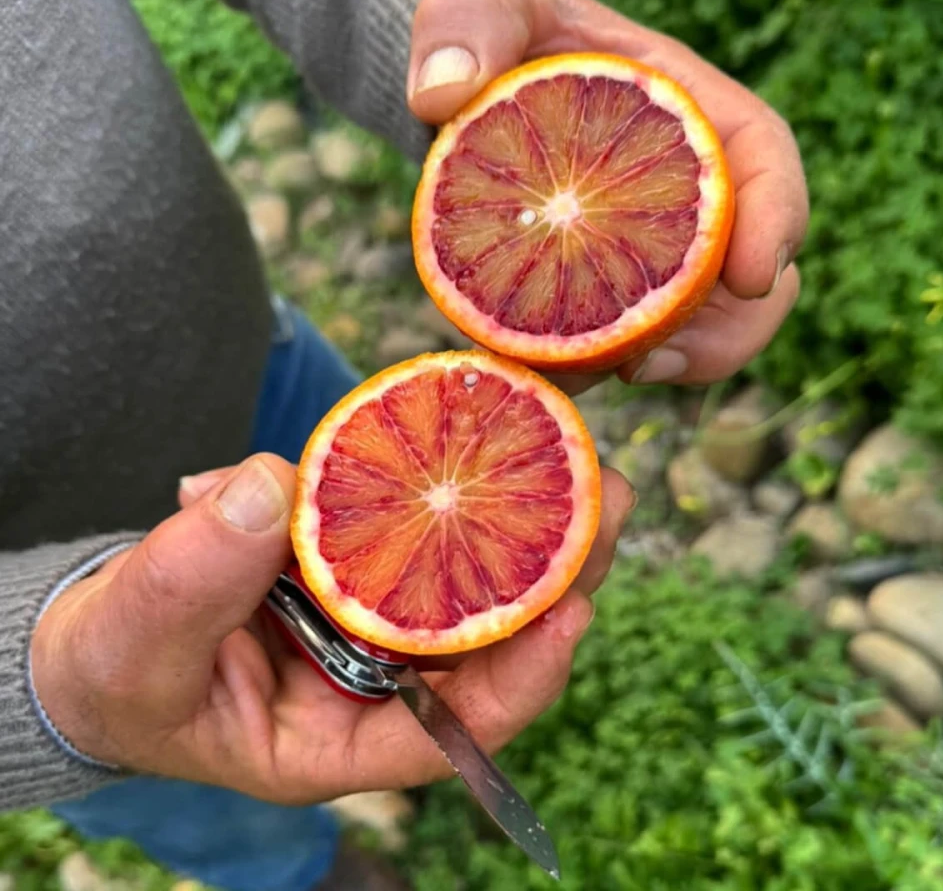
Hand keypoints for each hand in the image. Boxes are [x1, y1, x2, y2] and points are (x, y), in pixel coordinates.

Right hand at [31, 455, 632, 803]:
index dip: (519, 681)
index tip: (571, 613)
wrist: (104, 632)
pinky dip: (445, 484)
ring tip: (577, 452)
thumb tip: (267, 487)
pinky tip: (483, 431)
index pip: (447, 732)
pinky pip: (415, 526)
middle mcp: (372, 682)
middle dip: (555, 574)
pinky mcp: (356, 560)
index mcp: (336, 740)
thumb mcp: (136, 641)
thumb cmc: (120, 667)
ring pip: (466, 576)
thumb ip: (190, 577)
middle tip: (610, 496)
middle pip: (485, 640)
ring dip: (525, 519)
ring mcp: (370, 617)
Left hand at [407, 0, 807, 393]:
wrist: (470, 91)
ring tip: (595, 379)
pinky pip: (623, 340)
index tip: (756, 275)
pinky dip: (599, 367)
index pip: (764, 160)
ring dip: (664, 363)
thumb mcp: (478, 2)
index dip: (778, 219)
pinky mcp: (606, 285)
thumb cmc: (494, 35)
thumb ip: (465, 23)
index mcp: (687, 109)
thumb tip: (442, 94)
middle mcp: (685, 187)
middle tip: (652, 363)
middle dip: (727, 329)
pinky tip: (549, 376)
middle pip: (753, 270)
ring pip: (699, 323)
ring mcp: (651, 244)